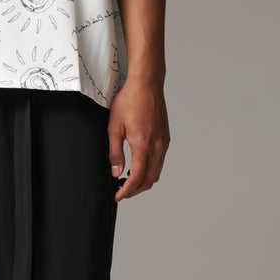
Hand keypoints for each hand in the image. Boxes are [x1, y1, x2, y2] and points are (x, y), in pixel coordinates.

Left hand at [108, 78, 169, 200]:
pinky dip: (150, 170)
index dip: (126, 191)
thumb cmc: (130, 101)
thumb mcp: (114, 127)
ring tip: (127, 180)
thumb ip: (114, 152)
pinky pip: (160, 161)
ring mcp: (163, 143)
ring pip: (156, 172)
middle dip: (135, 190)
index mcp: (143, 145)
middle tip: (120, 191)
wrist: (147, 84)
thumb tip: (115, 172)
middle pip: (149, 179)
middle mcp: (157, 147)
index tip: (117, 195)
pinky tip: (138, 166)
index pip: (137, 178)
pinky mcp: (165, 138)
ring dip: (143, 180)